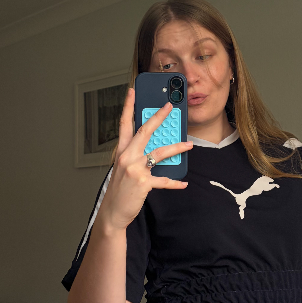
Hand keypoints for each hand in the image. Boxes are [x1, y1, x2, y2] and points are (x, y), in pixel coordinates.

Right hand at [98, 87, 192, 231]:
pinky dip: (175, 182)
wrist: (113, 212)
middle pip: (145, 131)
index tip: (132, 91)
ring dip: (177, 148)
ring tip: (188, 145)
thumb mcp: (123, 169)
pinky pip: (164, 180)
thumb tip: (155, 150)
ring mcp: (135, 169)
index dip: (128, 106)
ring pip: (160, 153)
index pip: (124, 124)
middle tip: (169, 107)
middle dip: (158, 117)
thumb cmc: (119, 191)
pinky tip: (183, 183)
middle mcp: (126, 157)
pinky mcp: (143, 183)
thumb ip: (136, 157)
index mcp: (121, 152)